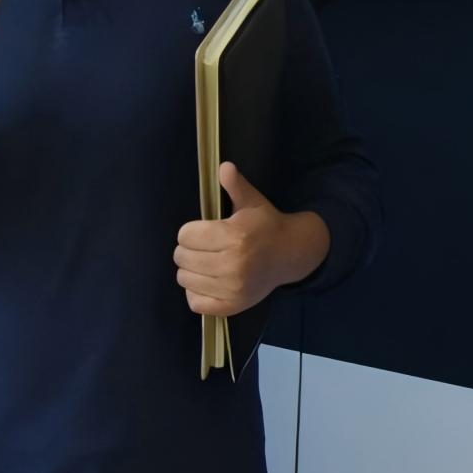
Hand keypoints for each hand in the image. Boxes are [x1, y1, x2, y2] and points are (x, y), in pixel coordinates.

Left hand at [174, 162, 322, 318]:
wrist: (289, 255)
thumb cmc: (265, 226)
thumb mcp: (252, 202)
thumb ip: (236, 185)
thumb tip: (224, 167)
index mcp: (235, 237)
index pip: (186, 236)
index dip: (190, 231)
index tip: (201, 231)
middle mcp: (233, 265)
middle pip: (182, 257)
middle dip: (187, 249)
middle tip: (202, 247)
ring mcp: (232, 288)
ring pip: (185, 279)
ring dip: (190, 270)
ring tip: (204, 263)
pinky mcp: (231, 306)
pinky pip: (195, 303)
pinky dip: (195, 292)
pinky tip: (206, 281)